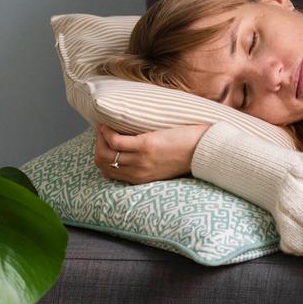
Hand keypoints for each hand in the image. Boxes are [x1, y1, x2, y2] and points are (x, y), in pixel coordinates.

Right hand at [94, 121, 211, 184]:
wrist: (205, 150)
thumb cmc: (188, 152)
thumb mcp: (164, 165)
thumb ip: (148, 161)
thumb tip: (135, 147)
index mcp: (140, 179)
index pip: (109, 172)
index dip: (102, 157)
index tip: (102, 142)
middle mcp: (137, 173)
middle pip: (103, 164)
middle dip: (97, 147)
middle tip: (100, 132)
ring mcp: (140, 160)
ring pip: (105, 153)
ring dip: (99, 138)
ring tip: (102, 126)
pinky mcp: (146, 146)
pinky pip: (116, 141)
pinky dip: (107, 132)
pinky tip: (108, 124)